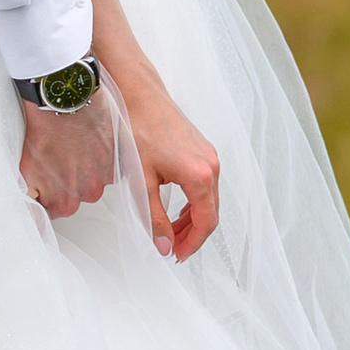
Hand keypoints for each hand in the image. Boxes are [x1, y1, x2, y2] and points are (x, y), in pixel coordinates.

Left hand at [18, 86, 117, 218]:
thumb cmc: (45, 131)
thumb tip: (32, 213)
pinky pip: (109, 165)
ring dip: (86, 167)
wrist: (65, 102)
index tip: (48, 179)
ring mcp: (104, 177)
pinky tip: (87, 142)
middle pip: (76, 194)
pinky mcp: (116, 158)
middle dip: (69, 180)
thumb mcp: (27, 170)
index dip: (50, 193)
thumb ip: (31, 196)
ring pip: (93, 178)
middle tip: (59, 156)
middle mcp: (87, 194)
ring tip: (73, 146)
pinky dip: (100, 156)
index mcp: (64, 203)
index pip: (56, 209)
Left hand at [118, 73, 221, 262]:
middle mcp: (211, 165)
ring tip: (171, 232)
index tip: (176, 255)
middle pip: (211, 213)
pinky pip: (205, 184)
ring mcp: (209, 156)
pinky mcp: (202, 149)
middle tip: (171, 249)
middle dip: (192, 235)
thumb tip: (163, 246)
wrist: (139, 94)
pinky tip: (177, 208)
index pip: (206, 222)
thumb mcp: (142, 181)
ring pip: (208, 199)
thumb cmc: (139, 129)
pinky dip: (193, 202)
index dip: (192, 244)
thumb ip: (153, 217)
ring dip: (193, 219)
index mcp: (199, 175)